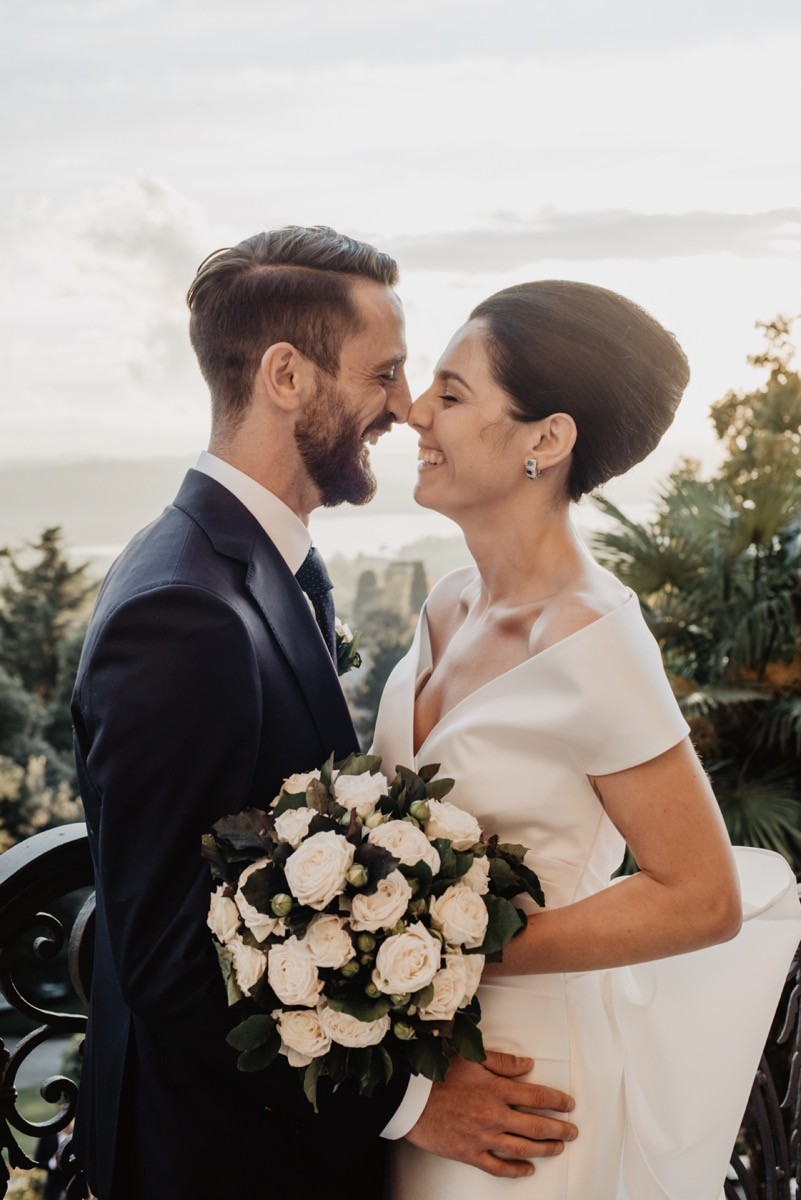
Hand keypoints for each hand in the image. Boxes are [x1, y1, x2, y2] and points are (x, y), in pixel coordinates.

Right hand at [405, 1051, 576, 1178]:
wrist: (412, 1101)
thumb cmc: (440, 1076)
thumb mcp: (472, 1059)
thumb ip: (503, 1062)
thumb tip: (529, 1065)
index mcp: (497, 1090)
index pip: (537, 1096)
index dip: (557, 1101)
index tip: (569, 1104)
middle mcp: (495, 1116)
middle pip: (536, 1125)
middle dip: (559, 1129)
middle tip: (573, 1131)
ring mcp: (484, 1138)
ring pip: (523, 1148)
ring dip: (545, 1149)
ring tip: (558, 1148)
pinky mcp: (471, 1154)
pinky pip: (499, 1167)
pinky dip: (516, 1170)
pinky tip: (528, 1169)